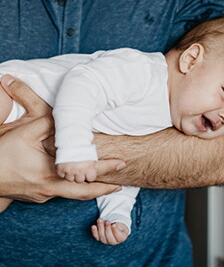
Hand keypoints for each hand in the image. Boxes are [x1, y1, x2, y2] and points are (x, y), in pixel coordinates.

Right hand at [0, 75, 124, 205]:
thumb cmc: (1, 151)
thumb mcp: (25, 132)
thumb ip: (50, 124)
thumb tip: (69, 118)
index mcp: (48, 174)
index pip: (84, 174)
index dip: (105, 170)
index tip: (121, 165)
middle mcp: (48, 189)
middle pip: (83, 193)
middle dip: (104, 189)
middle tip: (121, 184)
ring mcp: (43, 196)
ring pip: (73, 194)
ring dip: (91, 189)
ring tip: (106, 183)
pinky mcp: (39, 196)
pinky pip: (63, 193)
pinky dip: (76, 187)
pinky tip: (81, 180)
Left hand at [91, 218, 128, 244]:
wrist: (114, 224)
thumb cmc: (119, 224)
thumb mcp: (122, 224)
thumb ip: (119, 225)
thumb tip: (113, 225)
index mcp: (121, 238)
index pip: (119, 237)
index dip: (116, 231)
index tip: (113, 225)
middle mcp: (113, 241)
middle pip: (110, 238)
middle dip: (107, 229)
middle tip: (107, 221)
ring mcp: (106, 241)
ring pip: (102, 237)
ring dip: (100, 227)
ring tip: (100, 220)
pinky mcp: (99, 238)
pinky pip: (96, 236)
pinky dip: (94, 231)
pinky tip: (93, 226)